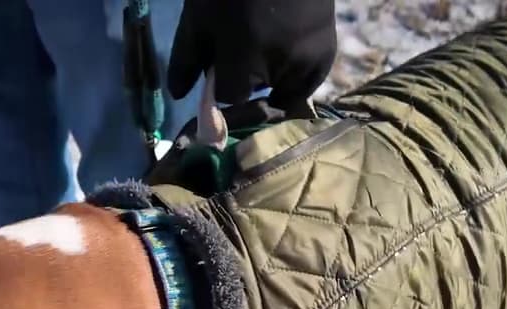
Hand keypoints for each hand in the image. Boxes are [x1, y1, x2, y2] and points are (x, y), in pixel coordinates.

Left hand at [166, 0, 336, 111]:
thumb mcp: (199, 14)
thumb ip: (188, 58)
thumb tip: (178, 95)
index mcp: (245, 53)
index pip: (231, 95)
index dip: (222, 80)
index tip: (220, 63)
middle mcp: (280, 63)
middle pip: (256, 92)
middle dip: (246, 75)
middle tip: (245, 40)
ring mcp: (309, 59)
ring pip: (282, 89)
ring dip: (272, 76)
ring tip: (267, 39)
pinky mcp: (327, 52)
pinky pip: (308, 83)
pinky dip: (296, 75)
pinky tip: (286, 52)